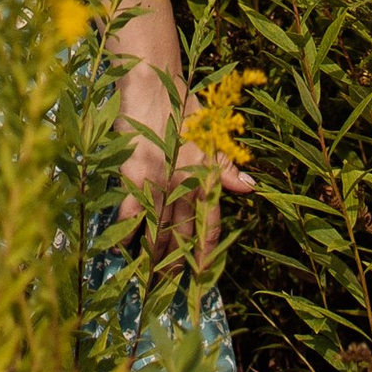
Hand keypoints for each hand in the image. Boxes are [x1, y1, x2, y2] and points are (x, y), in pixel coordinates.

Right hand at [116, 88, 254, 269]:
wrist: (153, 81)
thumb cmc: (184, 105)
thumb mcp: (212, 134)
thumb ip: (226, 165)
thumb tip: (250, 188)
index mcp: (205, 178)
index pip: (208, 228)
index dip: (205, 256)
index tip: (201, 279)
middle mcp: (184, 185)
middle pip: (180, 238)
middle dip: (175, 266)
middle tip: (170, 289)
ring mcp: (158, 182)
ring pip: (156, 232)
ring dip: (152, 259)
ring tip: (148, 280)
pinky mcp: (133, 175)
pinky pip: (129, 215)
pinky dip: (125, 234)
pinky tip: (120, 250)